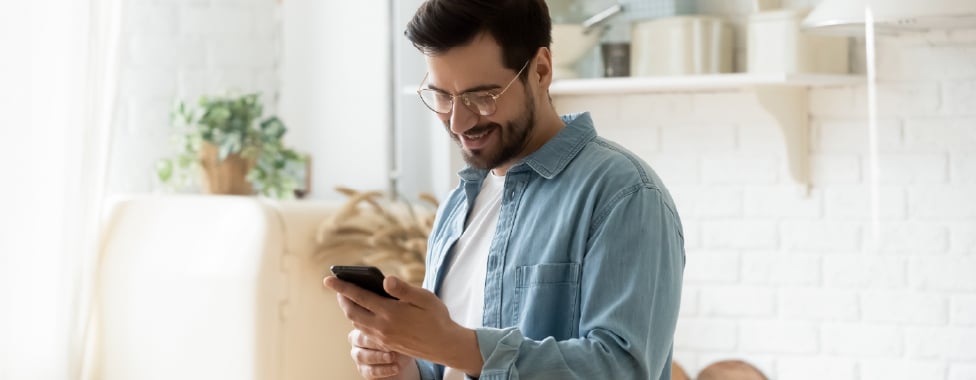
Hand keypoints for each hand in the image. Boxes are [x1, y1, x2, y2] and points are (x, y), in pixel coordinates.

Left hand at [323, 275, 483, 375]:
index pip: (359, 296)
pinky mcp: (386, 344)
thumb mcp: (425, 298)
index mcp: (390, 312)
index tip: (327, 279)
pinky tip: (363, 313)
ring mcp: (383, 337)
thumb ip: (403, 289)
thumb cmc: (437, 317)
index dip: (342, 287)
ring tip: (347, 298)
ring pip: (356, 323)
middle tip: (337, 286)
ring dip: (349, 310)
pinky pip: (365, 332)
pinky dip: (358, 320)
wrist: (445, 346)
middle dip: (341, 298)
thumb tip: (385, 280)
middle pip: (351, 312)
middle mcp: (382, 326)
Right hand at [347, 329, 416, 378]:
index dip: (375, 329)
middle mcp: (357, 340)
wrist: (402, 359)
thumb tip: (395, 323)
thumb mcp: (399, 333)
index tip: (389, 333)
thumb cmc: (399, 340)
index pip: (364, 325)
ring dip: (378, 357)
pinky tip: (395, 368)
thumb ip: (394, 328)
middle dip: (375, 343)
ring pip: (361, 356)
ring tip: (392, 357)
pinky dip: (383, 370)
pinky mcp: (363, 370)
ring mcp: (358, 355)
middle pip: (359, 340)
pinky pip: (369, 371)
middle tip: (390, 345)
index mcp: (363, 326)